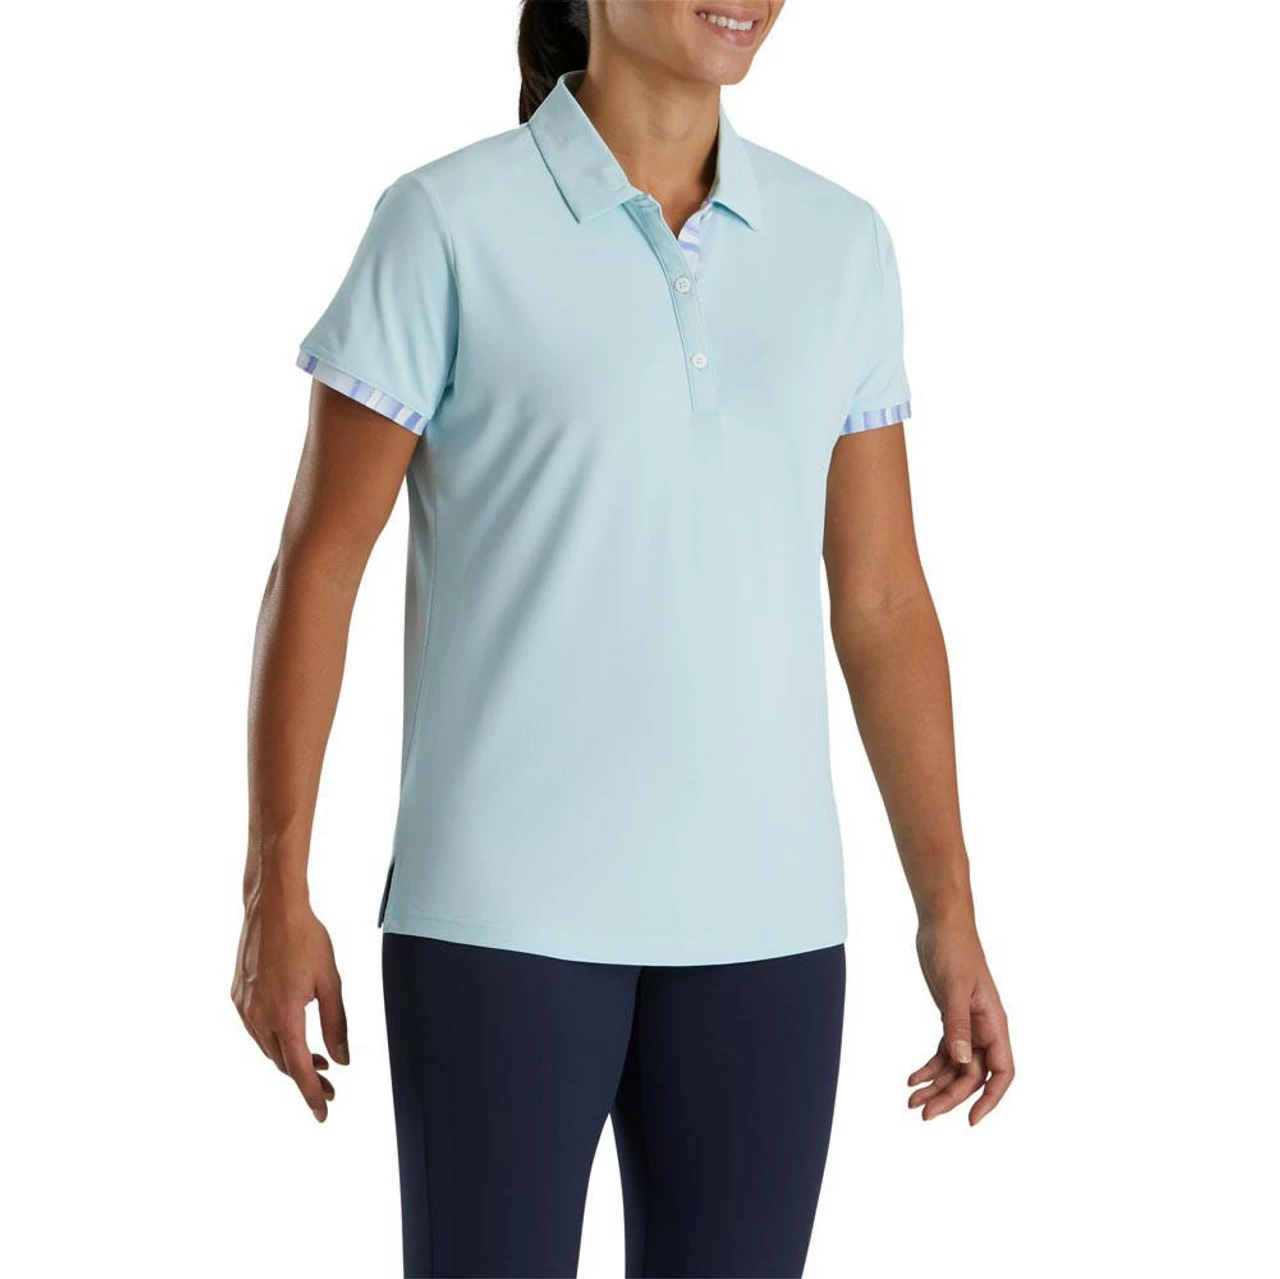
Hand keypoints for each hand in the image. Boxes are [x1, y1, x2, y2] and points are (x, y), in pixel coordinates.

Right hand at [231, 893, 348, 1121]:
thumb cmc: (307, 939)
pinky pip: (255, 1029)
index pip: (300, 1068)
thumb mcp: (331, 982)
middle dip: (306, 1077)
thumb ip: (336, 1024)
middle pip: (283, 1063)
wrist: (274, 909)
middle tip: (330, 1085)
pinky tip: (292, 1033)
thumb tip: (342, 1060)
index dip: (312, 1094)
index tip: (323, 1112)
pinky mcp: (237, 995)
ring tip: (318, 1060)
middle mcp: (258, 1017)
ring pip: (268, 1048)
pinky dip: (275, 1039)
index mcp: (284, 1016)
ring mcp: (244, 1007)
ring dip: (291, 1058)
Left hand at [908, 913, 1013, 1124]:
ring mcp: (968, 1024)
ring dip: (936, 1085)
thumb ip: (958, 1024)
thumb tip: (962, 1060)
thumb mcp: (954, 987)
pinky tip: (913, 1077)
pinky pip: (944, 1051)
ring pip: (956, 1067)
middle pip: (972, 1075)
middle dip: (950, 1097)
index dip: (990, 1098)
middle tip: (923, 1112)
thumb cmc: (954, 949)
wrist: (942, 924)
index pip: (1002, 1072)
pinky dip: (931, 1066)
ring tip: (912, 1100)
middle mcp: (984, 1028)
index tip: (971, 1119)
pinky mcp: (951, 1017)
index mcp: (994, 1023)